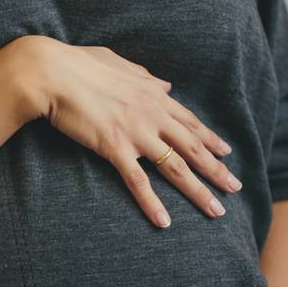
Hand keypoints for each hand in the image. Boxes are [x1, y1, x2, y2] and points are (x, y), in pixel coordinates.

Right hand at [16, 35, 242, 227]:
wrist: (52, 74)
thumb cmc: (79, 65)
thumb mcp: (119, 64)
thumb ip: (145, 77)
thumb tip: (165, 85)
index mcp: (153, 95)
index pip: (189, 121)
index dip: (210, 139)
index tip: (226, 152)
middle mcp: (152, 115)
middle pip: (192, 148)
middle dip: (217, 170)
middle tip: (235, 187)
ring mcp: (135, 133)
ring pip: (175, 167)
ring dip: (199, 191)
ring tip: (216, 210)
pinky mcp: (114, 148)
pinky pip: (138, 182)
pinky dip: (152, 204)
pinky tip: (165, 222)